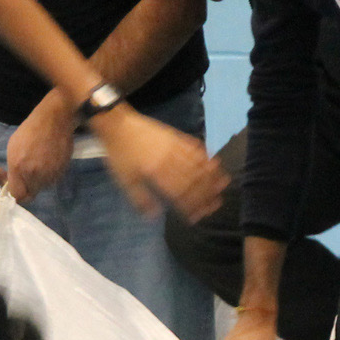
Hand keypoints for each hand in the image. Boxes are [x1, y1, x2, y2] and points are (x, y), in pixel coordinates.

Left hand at [5, 99, 75, 202]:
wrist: (54, 120)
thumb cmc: (30, 131)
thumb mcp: (13, 148)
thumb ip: (13, 169)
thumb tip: (15, 183)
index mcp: (19, 168)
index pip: (17, 195)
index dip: (16, 195)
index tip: (18, 189)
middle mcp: (34, 174)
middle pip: (31, 194)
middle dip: (29, 188)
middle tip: (29, 177)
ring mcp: (50, 174)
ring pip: (43, 188)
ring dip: (40, 182)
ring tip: (40, 166)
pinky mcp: (62, 171)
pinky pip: (53, 180)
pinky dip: (50, 175)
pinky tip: (49, 162)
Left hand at [89, 106, 226, 221]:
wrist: (117, 123)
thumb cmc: (118, 153)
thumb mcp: (124, 179)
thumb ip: (140, 198)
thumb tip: (154, 216)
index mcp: (157, 172)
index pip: (180, 193)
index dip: (190, 206)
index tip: (197, 217)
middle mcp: (170, 159)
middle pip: (194, 180)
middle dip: (206, 194)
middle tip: (216, 205)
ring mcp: (175, 145)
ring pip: (198, 163)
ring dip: (211, 176)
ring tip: (222, 186)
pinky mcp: (175, 135)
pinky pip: (195, 147)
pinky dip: (206, 156)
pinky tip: (213, 162)